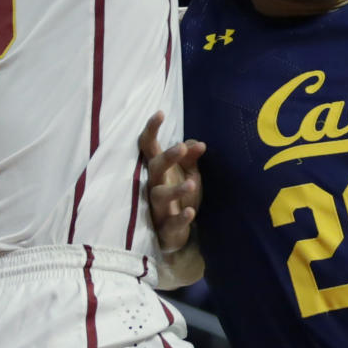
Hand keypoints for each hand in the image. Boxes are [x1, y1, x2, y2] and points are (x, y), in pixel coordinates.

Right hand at [138, 110, 204, 254]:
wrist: (176, 234)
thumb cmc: (179, 198)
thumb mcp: (188, 174)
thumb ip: (190, 158)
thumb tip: (199, 143)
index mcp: (158, 170)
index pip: (148, 147)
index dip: (151, 130)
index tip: (160, 113)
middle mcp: (153, 186)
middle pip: (154, 169)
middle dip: (166, 158)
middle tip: (180, 147)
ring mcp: (157, 208)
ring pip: (159, 196)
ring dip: (175, 190)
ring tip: (192, 184)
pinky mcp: (165, 228)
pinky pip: (171, 223)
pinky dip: (180, 218)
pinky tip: (190, 212)